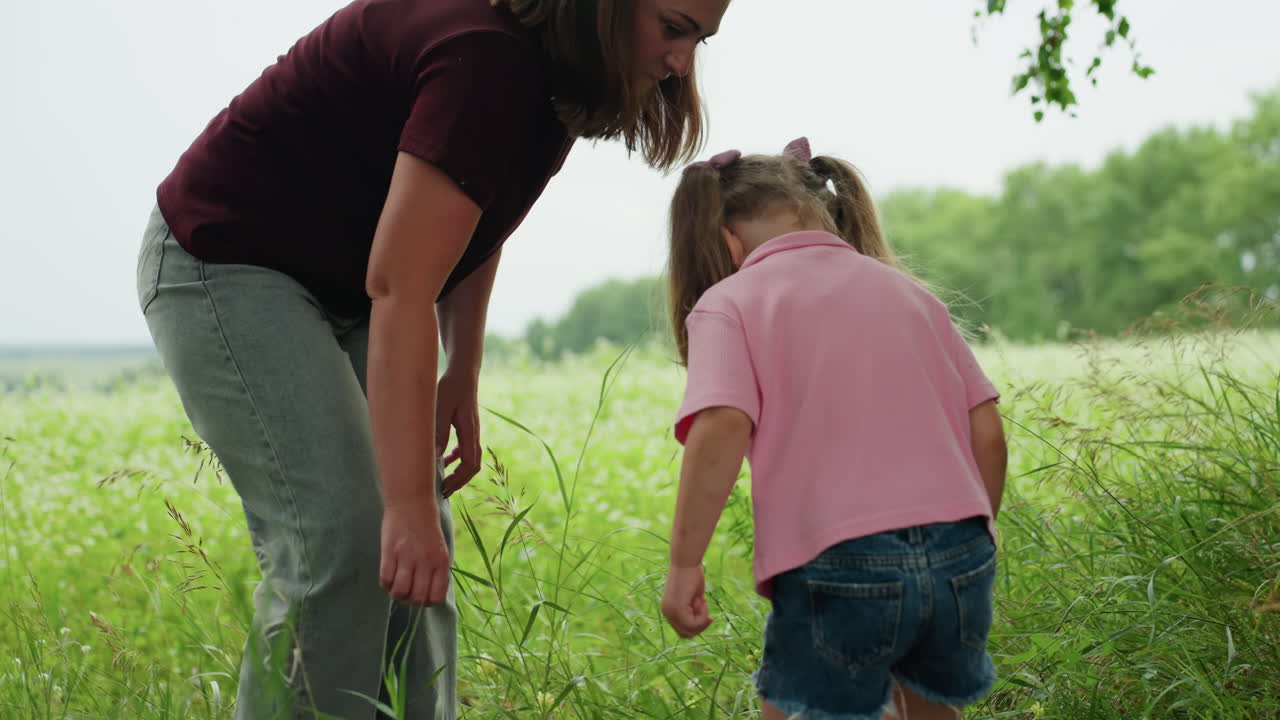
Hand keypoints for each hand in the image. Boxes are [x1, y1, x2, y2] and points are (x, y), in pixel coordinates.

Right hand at [379, 497, 450, 604]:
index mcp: (441, 561)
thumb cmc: (426, 524)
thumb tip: (428, 592)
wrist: (411, 501)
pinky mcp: (389, 552)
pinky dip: (385, 584)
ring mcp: (407, 557)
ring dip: (396, 594)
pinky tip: (388, 577)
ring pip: (400, 592)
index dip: (426, 602)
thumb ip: (436, 568)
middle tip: (406, 592)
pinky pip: (385, 579)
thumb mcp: (439, 547)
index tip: (421, 596)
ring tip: (396, 586)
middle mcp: (426, 561)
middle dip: (410, 600)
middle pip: (417, 597)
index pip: (436, 596)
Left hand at [435, 371, 480, 496]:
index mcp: (469, 432)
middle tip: (443, 491)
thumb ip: (439, 431)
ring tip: (443, 481)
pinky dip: (456, 460)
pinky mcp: (467, 427)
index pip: (470, 464)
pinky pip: (465, 450)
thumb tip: (435, 456)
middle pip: (473, 466)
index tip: (444, 487)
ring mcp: (472, 432)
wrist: (463, 373)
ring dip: (458, 472)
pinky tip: (443, 460)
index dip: (459, 479)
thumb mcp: (441, 408)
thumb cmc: (451, 388)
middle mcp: (474, 435)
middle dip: (459, 481)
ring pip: (470, 459)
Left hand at [662, 564, 712, 637]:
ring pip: (690, 631)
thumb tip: (700, 625)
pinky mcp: (676, 609)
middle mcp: (667, 613)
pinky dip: (702, 615)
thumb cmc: (692, 574)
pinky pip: (693, 623)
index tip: (707, 613)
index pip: (683, 630)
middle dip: (700, 624)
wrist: (687, 561)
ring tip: (702, 601)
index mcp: (669, 610)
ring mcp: (670, 612)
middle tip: (704, 606)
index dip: (698, 626)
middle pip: (686, 634)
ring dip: (701, 619)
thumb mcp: (693, 597)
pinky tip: (702, 600)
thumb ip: (693, 610)